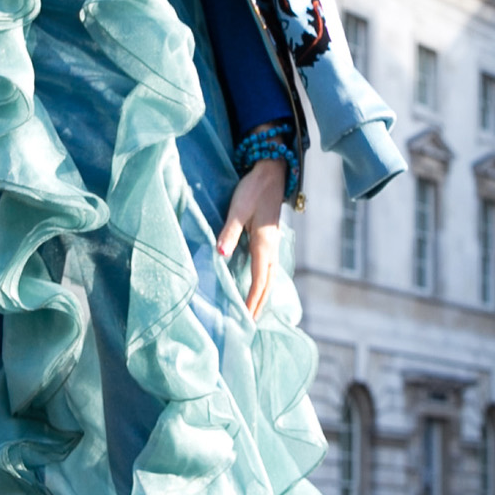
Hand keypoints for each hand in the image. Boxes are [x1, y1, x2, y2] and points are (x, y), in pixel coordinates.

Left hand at [215, 158, 287, 321]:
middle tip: (249, 323)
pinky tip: (257, 286)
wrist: (272, 172)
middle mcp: (272, 248)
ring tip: (252, 310)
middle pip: (267, 284)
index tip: (246, 318)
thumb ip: (229, 232)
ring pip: (270, 277)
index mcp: (264, 245)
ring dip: (262, 295)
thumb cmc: (253, 189)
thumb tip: (221, 254)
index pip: (259, 281)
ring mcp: (273, 244)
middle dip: (259, 304)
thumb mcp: (238, 209)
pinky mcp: (269, 239)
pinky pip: (269, 268)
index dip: (252, 301)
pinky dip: (263, 282)